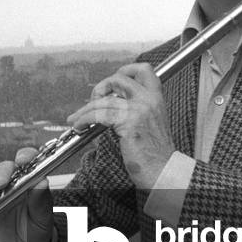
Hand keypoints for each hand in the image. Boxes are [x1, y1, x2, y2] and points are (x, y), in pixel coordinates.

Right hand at [0, 147, 53, 241]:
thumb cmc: (37, 229)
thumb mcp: (43, 218)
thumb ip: (41, 201)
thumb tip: (42, 182)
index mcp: (32, 181)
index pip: (30, 161)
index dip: (26, 156)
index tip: (22, 161)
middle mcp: (15, 182)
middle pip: (8, 168)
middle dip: (2, 173)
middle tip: (0, 184)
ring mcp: (0, 191)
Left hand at [66, 62, 173, 189]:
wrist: (164, 170)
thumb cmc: (156, 153)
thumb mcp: (151, 123)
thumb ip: (137, 109)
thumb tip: (111, 103)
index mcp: (156, 99)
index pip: (144, 70)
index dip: (125, 70)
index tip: (112, 83)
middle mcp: (149, 100)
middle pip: (119, 78)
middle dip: (101, 87)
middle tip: (95, 101)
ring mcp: (139, 109)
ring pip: (104, 99)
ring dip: (85, 109)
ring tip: (78, 118)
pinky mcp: (129, 122)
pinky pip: (99, 114)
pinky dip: (85, 119)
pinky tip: (81, 125)